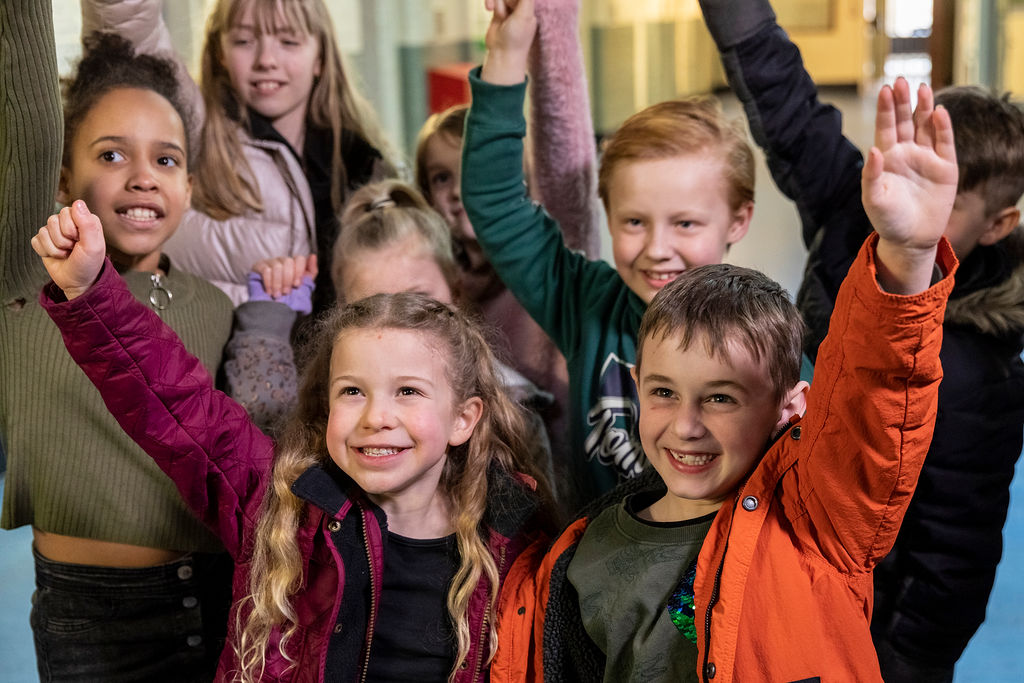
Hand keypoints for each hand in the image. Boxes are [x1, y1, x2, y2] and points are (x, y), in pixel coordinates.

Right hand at [31, 200, 106, 299]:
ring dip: (55, 248)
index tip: (79, 241)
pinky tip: (56, 256)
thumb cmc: (89, 264)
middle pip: (52, 220)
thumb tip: (78, 202)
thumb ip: (88, 224)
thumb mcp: (94, 246)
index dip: (70, 229)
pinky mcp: (44, 242)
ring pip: (43, 231)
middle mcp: (69, 223)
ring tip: (66, 254)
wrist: (78, 283)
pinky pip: (35, 240)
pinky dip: (45, 251)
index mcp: (84, 220)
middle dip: (62, 240)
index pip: (67, 212)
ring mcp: (55, 232)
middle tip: (72, 249)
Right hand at [250, 254, 317, 297]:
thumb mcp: (304, 286)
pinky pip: (266, 270)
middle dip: (288, 280)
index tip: (297, 285)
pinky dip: (269, 283)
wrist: (272, 308)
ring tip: (277, 295)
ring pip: (277, 267)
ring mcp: (270, 262)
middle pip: (288, 262)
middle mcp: (282, 260)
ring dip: (278, 284)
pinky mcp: (259, 266)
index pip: (299, 259)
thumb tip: (313, 256)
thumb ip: (311, 272)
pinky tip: (269, 292)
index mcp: (294, 264)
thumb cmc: (288, 297)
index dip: (299, 272)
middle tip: (286, 292)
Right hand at [482, 0, 536, 84]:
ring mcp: (509, 8)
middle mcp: (520, 5)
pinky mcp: (498, 12)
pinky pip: (494, 0)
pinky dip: (491, 2)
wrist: (501, 54)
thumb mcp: (524, 15)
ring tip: (492, 10)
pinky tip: (489, 9)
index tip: (508, 6)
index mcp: (530, 5)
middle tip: (503, 13)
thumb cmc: (516, 38)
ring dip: (496, 1)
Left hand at [862, 78, 957, 292]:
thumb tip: (874, 150)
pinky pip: (945, 143)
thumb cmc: (887, 220)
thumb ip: (871, 176)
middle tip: (902, 81)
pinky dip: (943, 128)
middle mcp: (907, 153)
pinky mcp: (946, 167)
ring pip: (926, 126)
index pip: (886, 127)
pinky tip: (939, 113)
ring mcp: (927, 158)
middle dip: (903, 101)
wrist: (911, 239)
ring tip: (923, 88)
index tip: (886, 90)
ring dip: (925, 108)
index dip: (886, 109)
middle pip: (905, 120)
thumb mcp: (874, 199)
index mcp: (886, 157)